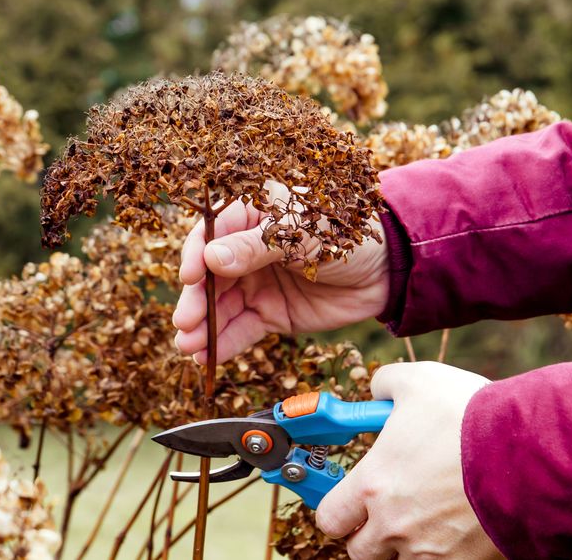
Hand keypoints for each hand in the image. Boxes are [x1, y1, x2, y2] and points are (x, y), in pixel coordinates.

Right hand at [172, 195, 388, 363]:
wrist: (386, 269)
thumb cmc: (345, 233)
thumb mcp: (300, 233)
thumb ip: (255, 247)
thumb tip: (210, 257)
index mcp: (251, 215)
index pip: (211, 233)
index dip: (195, 254)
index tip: (188, 277)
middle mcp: (246, 249)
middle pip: (210, 275)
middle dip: (196, 299)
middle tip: (185, 322)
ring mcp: (257, 283)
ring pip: (221, 307)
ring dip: (202, 327)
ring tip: (188, 346)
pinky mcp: (271, 314)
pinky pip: (242, 329)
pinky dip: (223, 343)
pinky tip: (207, 356)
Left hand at [315, 362, 499, 559]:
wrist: (530, 452)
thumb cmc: (470, 415)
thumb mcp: (418, 380)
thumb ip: (385, 385)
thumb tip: (377, 391)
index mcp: (373, 485)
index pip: (330, 518)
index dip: (337, 509)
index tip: (348, 500)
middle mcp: (394, 526)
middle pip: (360, 551)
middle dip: (368, 534)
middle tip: (386, 512)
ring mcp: (430, 550)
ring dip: (406, 545)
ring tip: (427, 518)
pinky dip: (444, 553)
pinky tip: (458, 528)